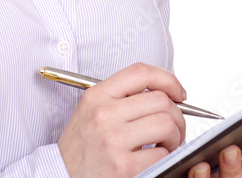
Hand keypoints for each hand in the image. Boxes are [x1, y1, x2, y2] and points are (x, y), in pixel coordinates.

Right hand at [57, 62, 187, 177]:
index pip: (141, 73)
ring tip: (165, 144)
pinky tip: (154, 158)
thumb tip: (162, 93)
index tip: (178, 93)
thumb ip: (120, 97)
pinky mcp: (123, 165)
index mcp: (97, 95)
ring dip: (174, 137)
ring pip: (166, 124)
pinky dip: (165, 157)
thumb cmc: (81, 146)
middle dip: (177, 116)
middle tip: (174, 128)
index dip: (167, 80)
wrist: (63, 175)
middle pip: (160, 100)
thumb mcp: (90, 111)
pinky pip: (162, 153)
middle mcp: (104, 113)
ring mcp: (113, 139)